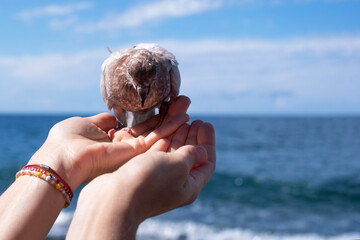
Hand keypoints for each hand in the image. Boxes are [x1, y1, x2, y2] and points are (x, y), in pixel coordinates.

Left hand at [27, 96, 190, 190]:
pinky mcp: (133, 153)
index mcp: (114, 140)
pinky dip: (169, 129)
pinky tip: (182, 119)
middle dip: (168, 117)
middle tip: (185, 102)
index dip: (154, 116)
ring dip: (173, 122)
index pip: (140, 128)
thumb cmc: (67, 141)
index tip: (167, 104)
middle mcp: (125, 147)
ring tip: (188, 109)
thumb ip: (104, 120)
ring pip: (158, 135)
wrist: (61, 158)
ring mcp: (130, 152)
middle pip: (152, 130)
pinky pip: (156, 140)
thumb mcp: (87, 123)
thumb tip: (115, 116)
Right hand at [66, 120, 215, 238]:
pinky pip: (158, 156)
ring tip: (183, 121)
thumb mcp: (178, 164)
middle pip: (191, 157)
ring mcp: (159, 180)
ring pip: (174, 155)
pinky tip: (165, 133)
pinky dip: (163, 143)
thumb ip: (191, 154)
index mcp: (190, 185)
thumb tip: (202, 152)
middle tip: (195, 121)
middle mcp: (176, 184)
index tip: (205, 123)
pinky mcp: (143, 174)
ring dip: (179, 138)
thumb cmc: (149, 180)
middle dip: (194, 138)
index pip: (207, 162)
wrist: (114, 197)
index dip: (208, 141)